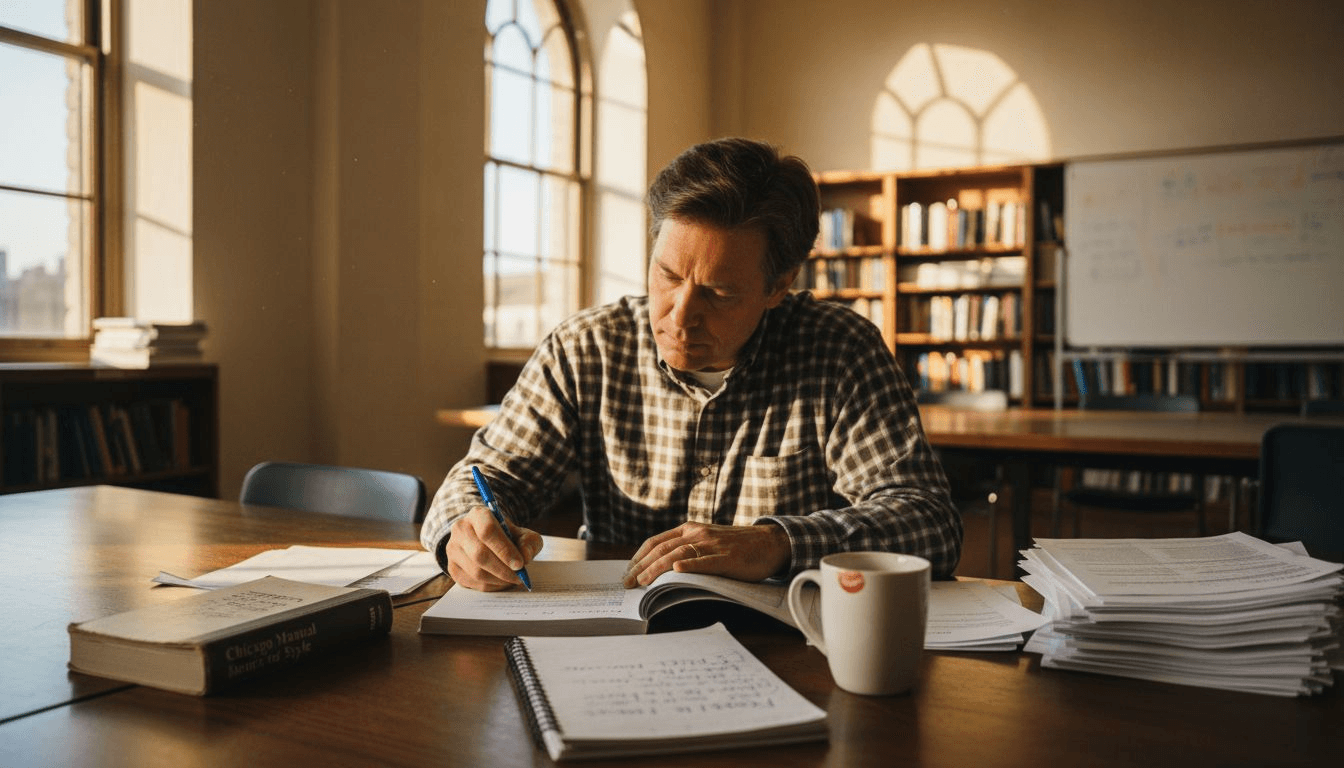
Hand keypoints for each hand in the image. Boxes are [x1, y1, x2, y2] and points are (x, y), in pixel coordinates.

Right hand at [447, 506, 543, 590]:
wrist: (487, 540)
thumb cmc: (507, 536)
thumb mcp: (523, 534)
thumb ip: (529, 543)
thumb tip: (524, 557)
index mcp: (478, 514)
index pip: (487, 531)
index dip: (504, 550)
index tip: (520, 564)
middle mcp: (461, 529)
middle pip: (480, 554)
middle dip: (503, 569)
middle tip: (519, 577)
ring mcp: (453, 548)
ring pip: (475, 571)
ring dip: (498, 580)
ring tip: (512, 579)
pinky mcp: (452, 567)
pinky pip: (471, 582)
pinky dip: (490, 586)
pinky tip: (501, 582)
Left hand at [622, 521, 789, 587]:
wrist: (770, 542)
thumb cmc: (738, 546)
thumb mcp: (708, 540)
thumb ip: (688, 548)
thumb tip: (663, 568)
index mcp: (690, 529)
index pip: (656, 542)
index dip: (639, 557)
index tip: (627, 571)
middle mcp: (697, 533)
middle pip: (661, 548)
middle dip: (641, 566)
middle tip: (628, 583)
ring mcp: (711, 544)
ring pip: (677, 554)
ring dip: (657, 568)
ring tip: (643, 581)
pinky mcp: (726, 557)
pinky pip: (705, 561)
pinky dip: (689, 565)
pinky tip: (676, 570)